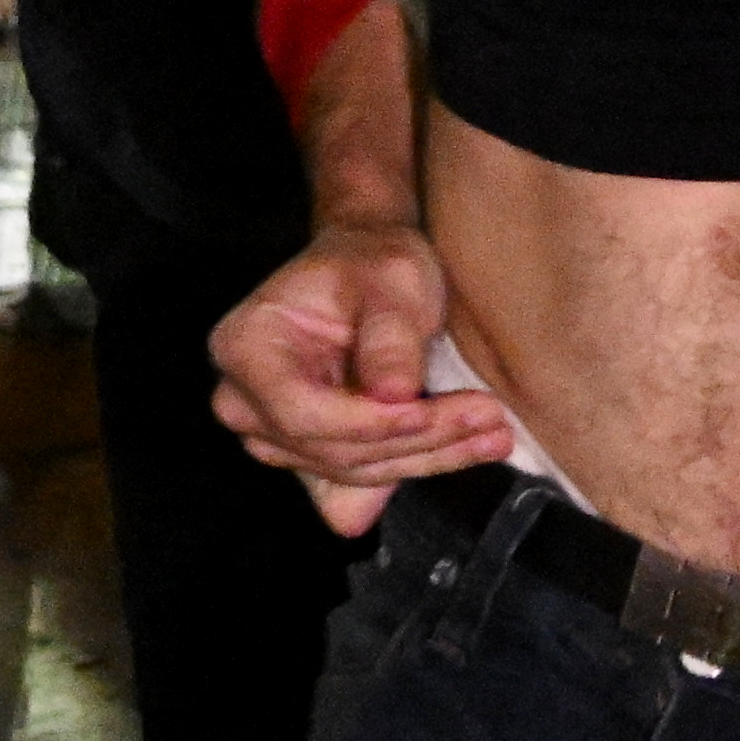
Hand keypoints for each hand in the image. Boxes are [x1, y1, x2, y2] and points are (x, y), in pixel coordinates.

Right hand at [211, 229, 517, 531]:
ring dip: (430, 456)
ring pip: (354, 470)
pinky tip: (470, 449)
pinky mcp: (310, 454)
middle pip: (332, 449)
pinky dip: (419, 463)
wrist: (368, 270)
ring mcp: (272, 434)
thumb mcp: (389, 279)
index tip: (427, 413)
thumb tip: (395, 395)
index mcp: (245, 349)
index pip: (302, 412)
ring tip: (494, 433)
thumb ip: (389, 335)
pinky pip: (363, 477)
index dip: (368, 423)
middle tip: (489, 417)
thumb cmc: (371, 263)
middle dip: (417, 439)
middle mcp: (245, 401)